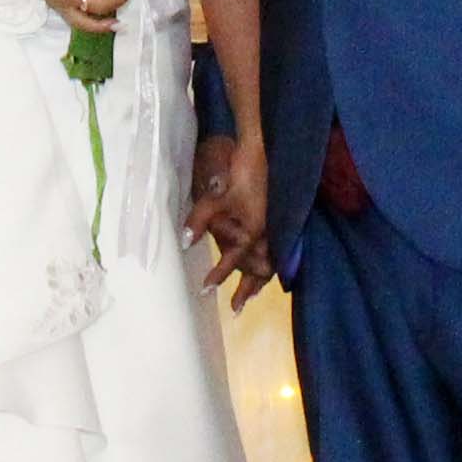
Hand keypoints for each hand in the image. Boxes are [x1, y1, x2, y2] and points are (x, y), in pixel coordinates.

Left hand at [187, 138, 271, 308]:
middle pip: (260, 271)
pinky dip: (270, 262)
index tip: (206, 291)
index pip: (233, 260)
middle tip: (236, 310)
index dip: (218, 276)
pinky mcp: (277, 220)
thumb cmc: (239, 175)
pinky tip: (265, 266)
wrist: (263, 152)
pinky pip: (275, 249)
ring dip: (260, 280)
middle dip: (247, 290)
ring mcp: (275, 227)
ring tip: (251, 295)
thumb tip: (183, 242)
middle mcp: (267, 234)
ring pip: (270, 261)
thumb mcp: (215, 199)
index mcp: (252, 231)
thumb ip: (199, 221)